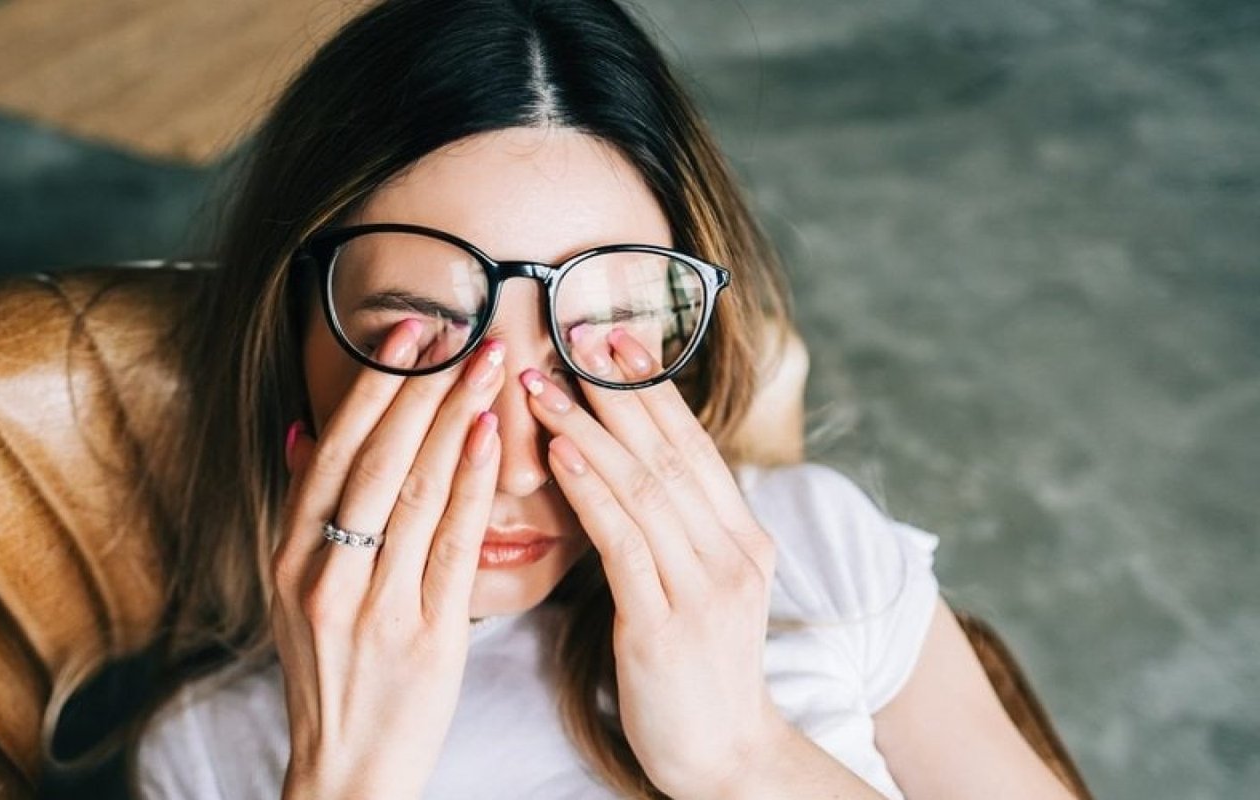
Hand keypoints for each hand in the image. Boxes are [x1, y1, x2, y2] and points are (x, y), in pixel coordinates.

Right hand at [270, 319, 505, 799]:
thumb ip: (301, 512)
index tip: (407, 330)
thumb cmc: (332, 673)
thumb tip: (301, 430)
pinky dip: (469, 485)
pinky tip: (490, 438)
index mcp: (290, 558)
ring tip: (488, 364)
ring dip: (454, 418)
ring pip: (413, 492)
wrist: (347, 768)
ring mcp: (373, 606)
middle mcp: (324, 575)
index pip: (331, 452)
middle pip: (374, 460)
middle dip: (420, 386)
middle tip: (461, 329)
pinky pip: (450, 546)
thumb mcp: (295, 592)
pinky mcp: (424, 636)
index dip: (371, 386)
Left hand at [522, 325, 790, 798]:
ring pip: (644, 487)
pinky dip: (590, 491)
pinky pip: (624, 542)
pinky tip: (558, 453)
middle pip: (670, 451)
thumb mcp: (697, 587)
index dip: (652, 389)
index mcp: (743, 538)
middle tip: (573, 334)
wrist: (723, 757)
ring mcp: (705, 588)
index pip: (692, 445)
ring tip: (542, 385)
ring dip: (589, 428)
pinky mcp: (666, 625)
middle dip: (619, 389)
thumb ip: (676, 529)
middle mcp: (734, 553)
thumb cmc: (694, 671)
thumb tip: (627, 466)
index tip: (611, 338)